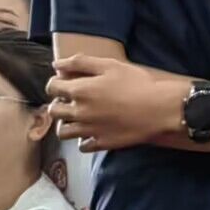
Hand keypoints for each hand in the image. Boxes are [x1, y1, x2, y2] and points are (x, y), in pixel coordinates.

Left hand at [47, 54, 182, 150]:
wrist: (158, 108)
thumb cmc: (136, 83)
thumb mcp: (109, 65)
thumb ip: (80, 62)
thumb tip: (57, 64)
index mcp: (80, 91)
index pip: (52, 88)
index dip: (55, 83)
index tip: (64, 81)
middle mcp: (79, 112)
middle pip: (54, 111)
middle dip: (58, 103)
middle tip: (70, 99)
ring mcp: (89, 130)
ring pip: (63, 132)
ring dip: (66, 123)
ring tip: (77, 117)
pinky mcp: (101, 143)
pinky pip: (82, 146)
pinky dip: (83, 139)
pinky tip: (92, 130)